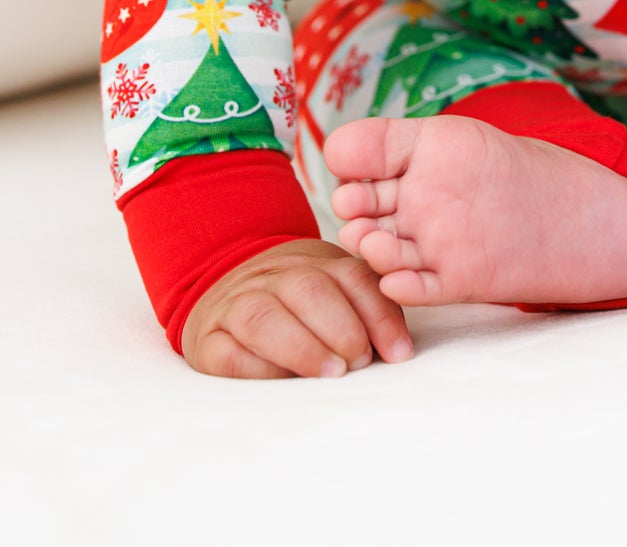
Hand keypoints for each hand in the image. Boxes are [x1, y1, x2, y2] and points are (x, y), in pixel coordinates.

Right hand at [181, 237, 415, 377]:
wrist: (218, 289)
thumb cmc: (292, 304)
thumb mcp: (330, 292)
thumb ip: (363, 311)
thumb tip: (399, 352)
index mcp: (313, 262)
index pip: (351, 277)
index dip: (379, 314)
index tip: (399, 352)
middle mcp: (273, 277)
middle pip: (307, 289)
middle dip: (340, 325)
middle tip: (359, 360)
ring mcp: (235, 306)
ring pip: (263, 317)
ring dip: (301, 347)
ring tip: (331, 372)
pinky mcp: (208, 342)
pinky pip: (228, 354)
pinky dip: (258, 369)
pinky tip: (283, 382)